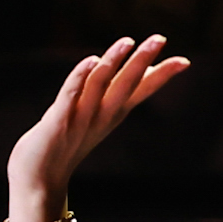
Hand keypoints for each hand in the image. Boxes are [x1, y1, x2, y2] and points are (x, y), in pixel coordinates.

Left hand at [4, 37, 188, 208]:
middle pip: (126, 85)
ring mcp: (79, 121)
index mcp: (110, 115)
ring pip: (100, 86)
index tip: (184, 61)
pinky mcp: (56, 123)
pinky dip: (80, 79)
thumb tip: (141, 73)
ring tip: (128, 41)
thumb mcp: (96, 117)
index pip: (140, 91)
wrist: (37, 182)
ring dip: (114, 63)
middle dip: (142, 62)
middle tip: (159, 38)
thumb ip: (113, 94)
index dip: (161, 76)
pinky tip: (90, 60)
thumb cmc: (65, 145)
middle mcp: (100, 117)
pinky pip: (69, 97)